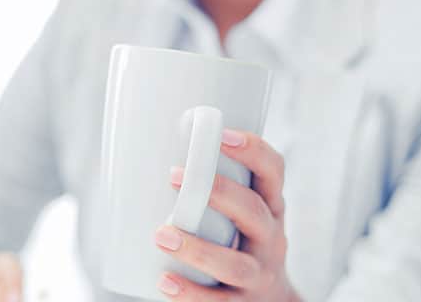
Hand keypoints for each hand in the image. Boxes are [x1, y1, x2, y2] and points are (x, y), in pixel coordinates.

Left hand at [154, 129, 300, 301]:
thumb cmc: (241, 242)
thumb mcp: (243, 213)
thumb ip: (215, 187)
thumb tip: (148, 147)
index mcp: (269, 206)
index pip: (273, 171)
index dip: (253, 150)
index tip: (222, 134)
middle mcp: (270, 238)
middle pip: (254, 212)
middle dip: (218, 192)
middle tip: (174, 176)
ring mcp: (260, 275)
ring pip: (236, 264)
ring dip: (198, 249)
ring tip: (162, 235)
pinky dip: (191, 294)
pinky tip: (165, 281)